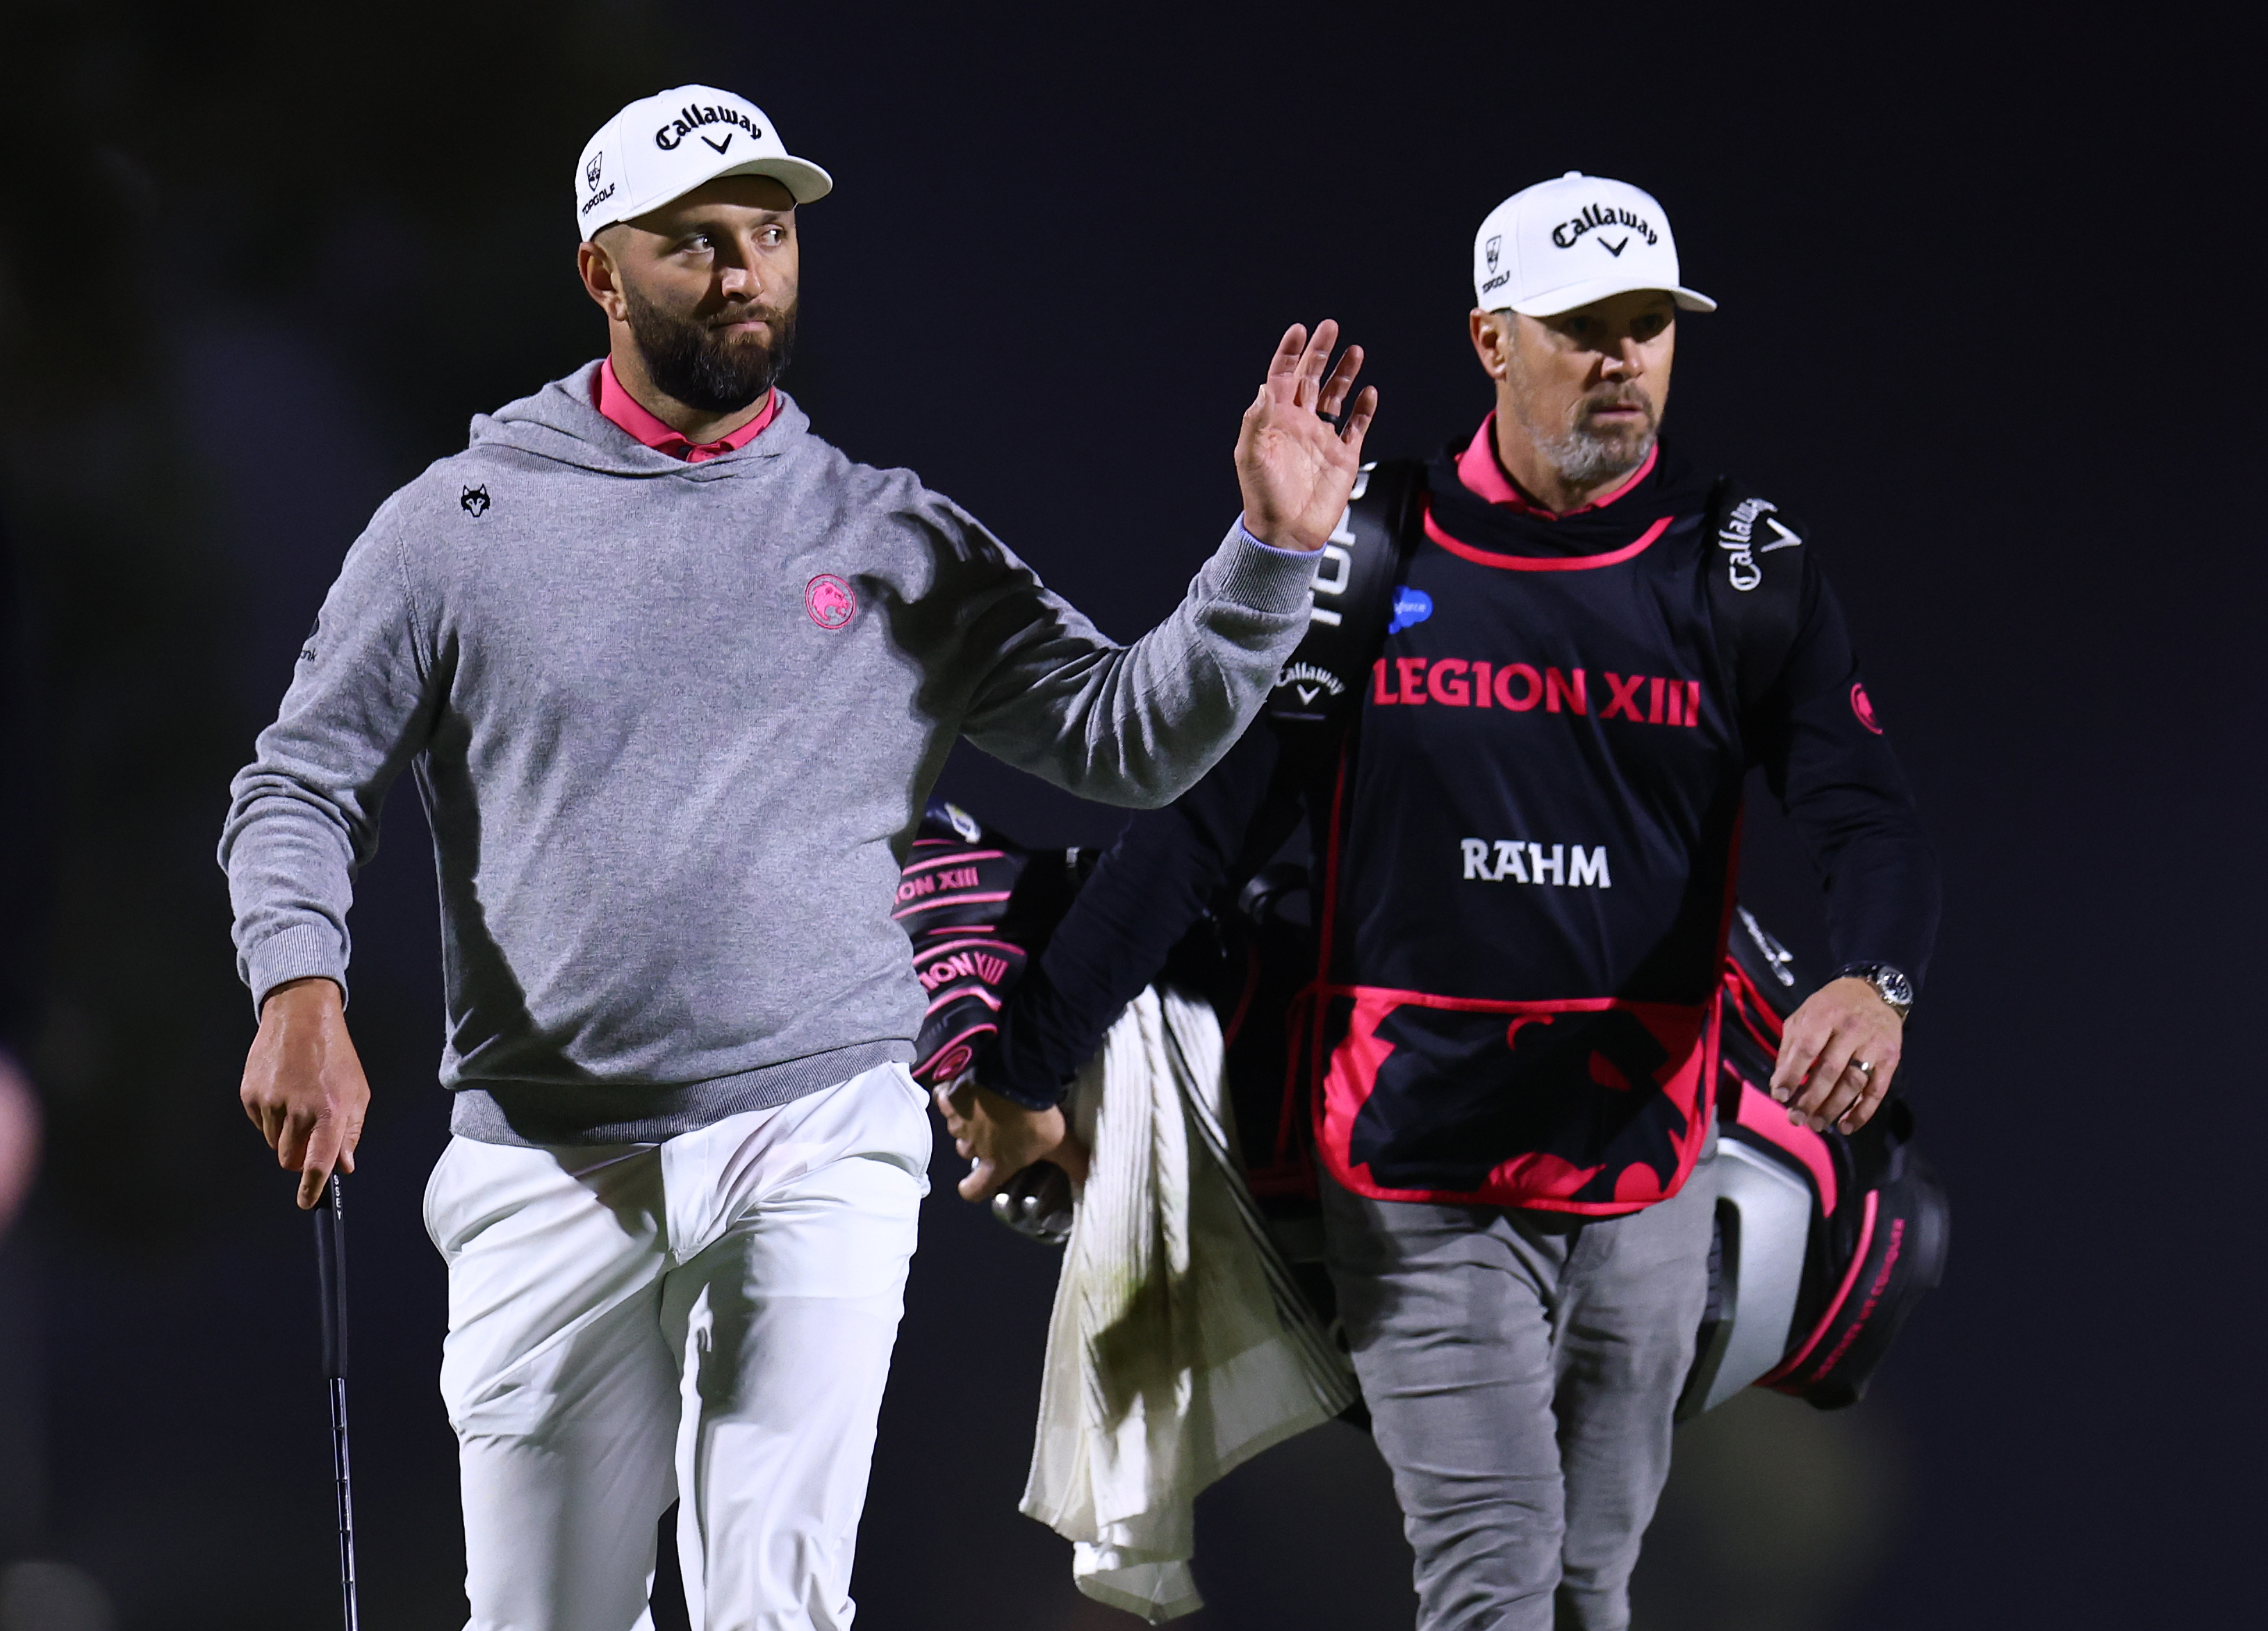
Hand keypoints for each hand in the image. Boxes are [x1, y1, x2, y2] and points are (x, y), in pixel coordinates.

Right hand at [240, 977, 369, 1208]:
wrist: (302, 1017)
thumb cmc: (334, 1055)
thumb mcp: (356, 1092)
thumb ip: (351, 1132)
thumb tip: (344, 1165)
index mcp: (330, 1111)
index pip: (317, 1163)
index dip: (311, 1188)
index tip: (307, 1202)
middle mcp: (298, 1109)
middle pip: (289, 1159)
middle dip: (299, 1156)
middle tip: (309, 1134)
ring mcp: (270, 1102)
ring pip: (273, 1143)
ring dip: (286, 1134)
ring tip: (299, 1102)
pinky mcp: (250, 1094)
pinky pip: (259, 1124)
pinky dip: (271, 1118)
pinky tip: (283, 1093)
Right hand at [934, 1078, 1089, 1202]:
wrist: (1013, 1076)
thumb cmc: (1035, 1116)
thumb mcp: (1061, 1142)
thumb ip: (1074, 1163)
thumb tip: (1091, 1181)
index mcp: (996, 1163)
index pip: (974, 1190)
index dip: (974, 1188)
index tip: (978, 1182)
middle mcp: (972, 1146)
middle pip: (968, 1152)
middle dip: (979, 1143)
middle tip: (998, 1128)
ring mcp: (958, 1121)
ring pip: (958, 1127)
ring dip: (969, 1120)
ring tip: (988, 1104)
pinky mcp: (951, 1096)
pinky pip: (947, 1100)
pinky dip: (955, 1095)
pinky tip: (970, 1086)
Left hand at [1234, 320, 1378, 552]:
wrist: (1288, 533)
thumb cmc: (1263, 496)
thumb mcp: (1252, 455)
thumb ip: (1259, 419)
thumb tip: (1267, 385)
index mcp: (1275, 420)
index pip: (1282, 376)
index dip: (1289, 353)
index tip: (1299, 330)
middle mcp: (1299, 423)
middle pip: (1310, 378)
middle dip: (1320, 352)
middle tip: (1330, 327)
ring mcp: (1322, 438)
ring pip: (1335, 396)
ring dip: (1344, 373)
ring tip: (1354, 350)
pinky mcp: (1344, 456)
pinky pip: (1356, 426)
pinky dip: (1364, 408)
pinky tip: (1369, 392)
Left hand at [1767, 976, 1903, 1133]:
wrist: (1874, 993)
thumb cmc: (1830, 1007)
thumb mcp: (1804, 1016)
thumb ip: (1790, 1047)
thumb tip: (1778, 1084)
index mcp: (1825, 1014)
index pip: (1806, 1049)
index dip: (1791, 1074)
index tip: (1779, 1096)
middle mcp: (1851, 1029)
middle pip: (1830, 1070)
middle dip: (1811, 1099)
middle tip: (1796, 1118)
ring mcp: (1873, 1044)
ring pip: (1853, 1083)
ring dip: (1833, 1108)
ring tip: (1816, 1124)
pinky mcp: (1891, 1058)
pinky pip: (1877, 1090)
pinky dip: (1862, 1112)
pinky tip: (1846, 1126)